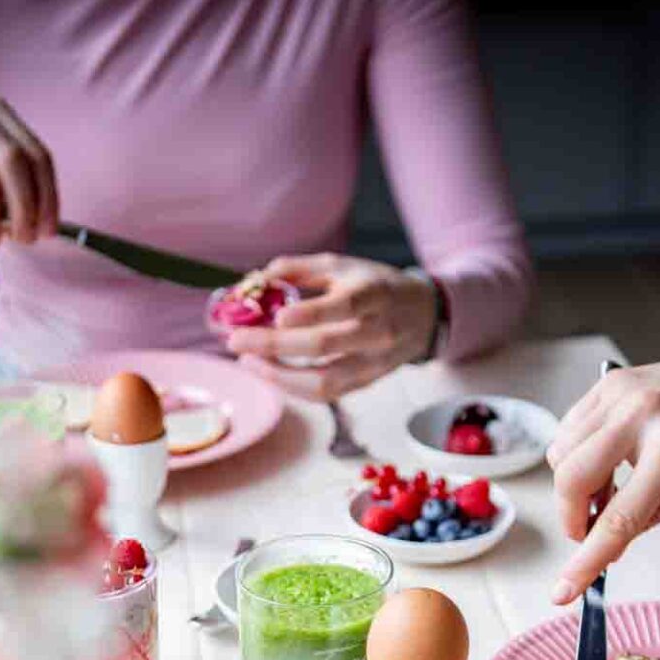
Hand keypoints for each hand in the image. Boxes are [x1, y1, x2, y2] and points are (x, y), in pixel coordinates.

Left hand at [227, 254, 436, 401]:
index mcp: (374, 294)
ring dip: (279, 376)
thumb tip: (256, 280)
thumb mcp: (344, 265)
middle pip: (324, 346)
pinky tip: (269, 372)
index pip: (344, 307)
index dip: (310, 314)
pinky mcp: (366, 384)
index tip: (277, 317)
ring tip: (248, 361)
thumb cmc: (376, 286)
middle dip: (275, 346)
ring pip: (324, 381)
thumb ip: (300, 268)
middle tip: (235, 340)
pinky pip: (326, 394)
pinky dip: (293, 387)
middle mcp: (377, 332)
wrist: (423, 316)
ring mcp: (373, 364)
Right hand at [547, 351, 659, 603]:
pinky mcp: (610, 381)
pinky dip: (576, 456)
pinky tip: (606, 462)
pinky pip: (568, 429)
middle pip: (571, 480)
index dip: (586, 560)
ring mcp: (620, 392)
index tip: (563, 592)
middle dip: (571, 519)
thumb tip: (611, 539)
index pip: (618, 517)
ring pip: (561, 454)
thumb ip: (658, 516)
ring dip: (574, 487)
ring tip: (610, 492)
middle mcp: (640, 413)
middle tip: (591, 532)